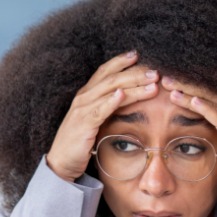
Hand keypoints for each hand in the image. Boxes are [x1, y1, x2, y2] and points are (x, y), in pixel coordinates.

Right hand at [46, 52, 158, 181]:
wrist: (61, 162)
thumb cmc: (81, 141)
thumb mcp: (95, 119)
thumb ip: (108, 107)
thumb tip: (129, 97)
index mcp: (87, 94)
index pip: (105, 71)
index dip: (121, 61)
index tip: (138, 54)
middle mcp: (84, 98)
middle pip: (112, 78)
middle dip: (135, 73)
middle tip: (155, 71)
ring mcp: (82, 110)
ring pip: (110, 91)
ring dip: (133, 86)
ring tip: (151, 82)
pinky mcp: (83, 126)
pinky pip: (98, 111)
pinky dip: (110, 102)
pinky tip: (122, 95)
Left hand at [161, 76, 216, 206]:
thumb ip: (211, 126)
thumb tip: (190, 121)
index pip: (207, 94)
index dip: (188, 86)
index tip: (170, 81)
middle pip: (207, 94)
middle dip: (186, 85)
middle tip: (165, 79)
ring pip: (210, 103)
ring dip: (190, 95)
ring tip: (172, 89)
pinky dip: (206, 109)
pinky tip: (193, 101)